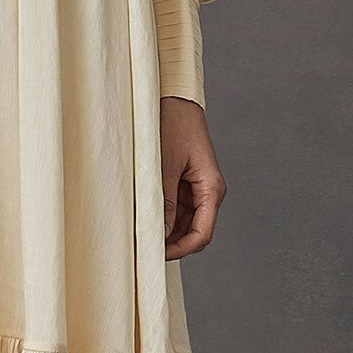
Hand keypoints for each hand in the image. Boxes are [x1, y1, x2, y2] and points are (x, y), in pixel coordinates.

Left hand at [160, 95, 223, 258]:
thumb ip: (165, 201)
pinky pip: (176, 209)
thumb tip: (162, 233)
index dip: (181, 250)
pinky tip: (145, 217)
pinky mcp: (184, 183)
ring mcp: (196, 188)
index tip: (156, 254)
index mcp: (211, 188)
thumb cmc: (172, 125)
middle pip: (194, 232)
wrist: (172, 98)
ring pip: (184, 224)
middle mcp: (208, 191)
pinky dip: (163, 216)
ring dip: (166, 230)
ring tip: (141, 232)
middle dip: (172, 243)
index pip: (202, 234)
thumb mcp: (164, 166)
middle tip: (144, 247)